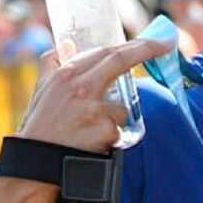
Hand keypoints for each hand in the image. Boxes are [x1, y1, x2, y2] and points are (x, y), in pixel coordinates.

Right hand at [17, 38, 170, 152]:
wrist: (36, 163)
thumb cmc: (41, 125)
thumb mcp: (41, 90)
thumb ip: (52, 65)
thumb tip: (65, 44)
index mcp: (66, 75)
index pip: (105, 52)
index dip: (134, 44)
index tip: (156, 40)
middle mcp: (81, 87)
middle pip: (119, 61)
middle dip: (146, 49)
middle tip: (166, 45)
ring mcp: (94, 109)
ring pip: (122, 107)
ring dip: (114, 118)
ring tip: (91, 129)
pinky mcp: (104, 132)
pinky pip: (118, 132)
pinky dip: (111, 138)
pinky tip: (93, 142)